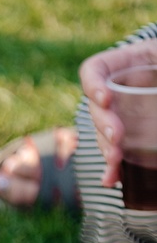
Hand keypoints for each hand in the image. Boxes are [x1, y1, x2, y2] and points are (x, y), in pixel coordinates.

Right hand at [79, 37, 156, 185]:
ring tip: (116, 162)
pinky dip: (115, 168)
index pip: (95, 70)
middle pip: (96, 107)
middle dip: (103, 125)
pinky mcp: (134, 138)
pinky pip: (118, 153)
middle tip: (117, 138)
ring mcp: (127, 115)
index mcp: (132, 63)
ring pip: (103, 134)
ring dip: (106, 149)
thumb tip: (156, 101)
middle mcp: (123, 90)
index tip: (106, 99)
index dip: (93, 83)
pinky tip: (113, 179)